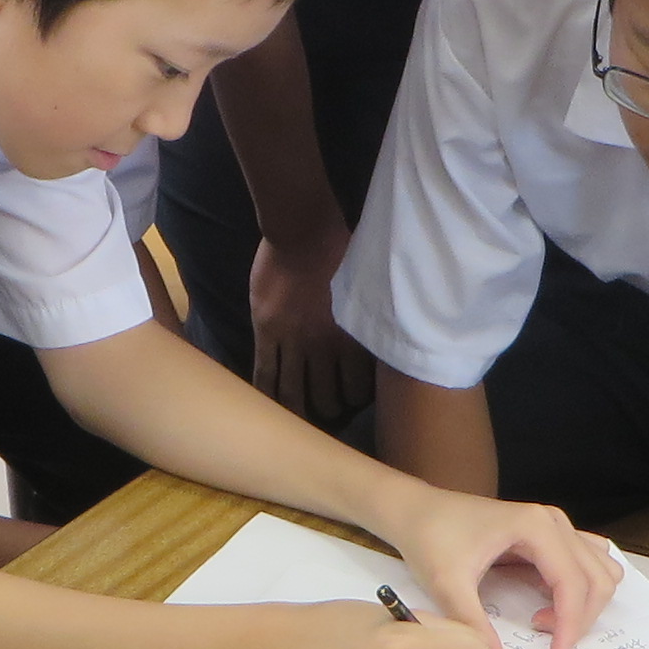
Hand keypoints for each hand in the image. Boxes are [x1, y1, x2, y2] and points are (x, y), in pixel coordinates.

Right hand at [248, 232, 372, 425]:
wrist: (304, 232)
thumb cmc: (344, 253)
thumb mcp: (368, 292)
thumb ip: (369, 321)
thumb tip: (383, 338)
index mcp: (353, 339)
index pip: (357, 388)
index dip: (356, 398)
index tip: (355, 400)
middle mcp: (324, 349)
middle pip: (327, 398)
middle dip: (330, 410)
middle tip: (329, 411)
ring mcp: (292, 342)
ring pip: (294, 392)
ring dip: (298, 409)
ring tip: (300, 416)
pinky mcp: (267, 333)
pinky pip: (265, 372)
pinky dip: (267, 392)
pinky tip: (267, 403)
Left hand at [377, 485, 624, 648]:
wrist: (415, 510)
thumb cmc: (430, 537)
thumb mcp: (447, 585)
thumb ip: (472, 629)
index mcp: (536, 526)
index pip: (574, 583)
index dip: (571, 625)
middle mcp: (553, 521)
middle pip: (597, 578)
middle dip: (580, 619)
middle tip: (548, 644)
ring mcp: (555, 525)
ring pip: (598, 570)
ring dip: (583, 604)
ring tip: (542, 621)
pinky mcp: (548, 534)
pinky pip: (585, 563)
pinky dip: (578, 589)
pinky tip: (544, 603)